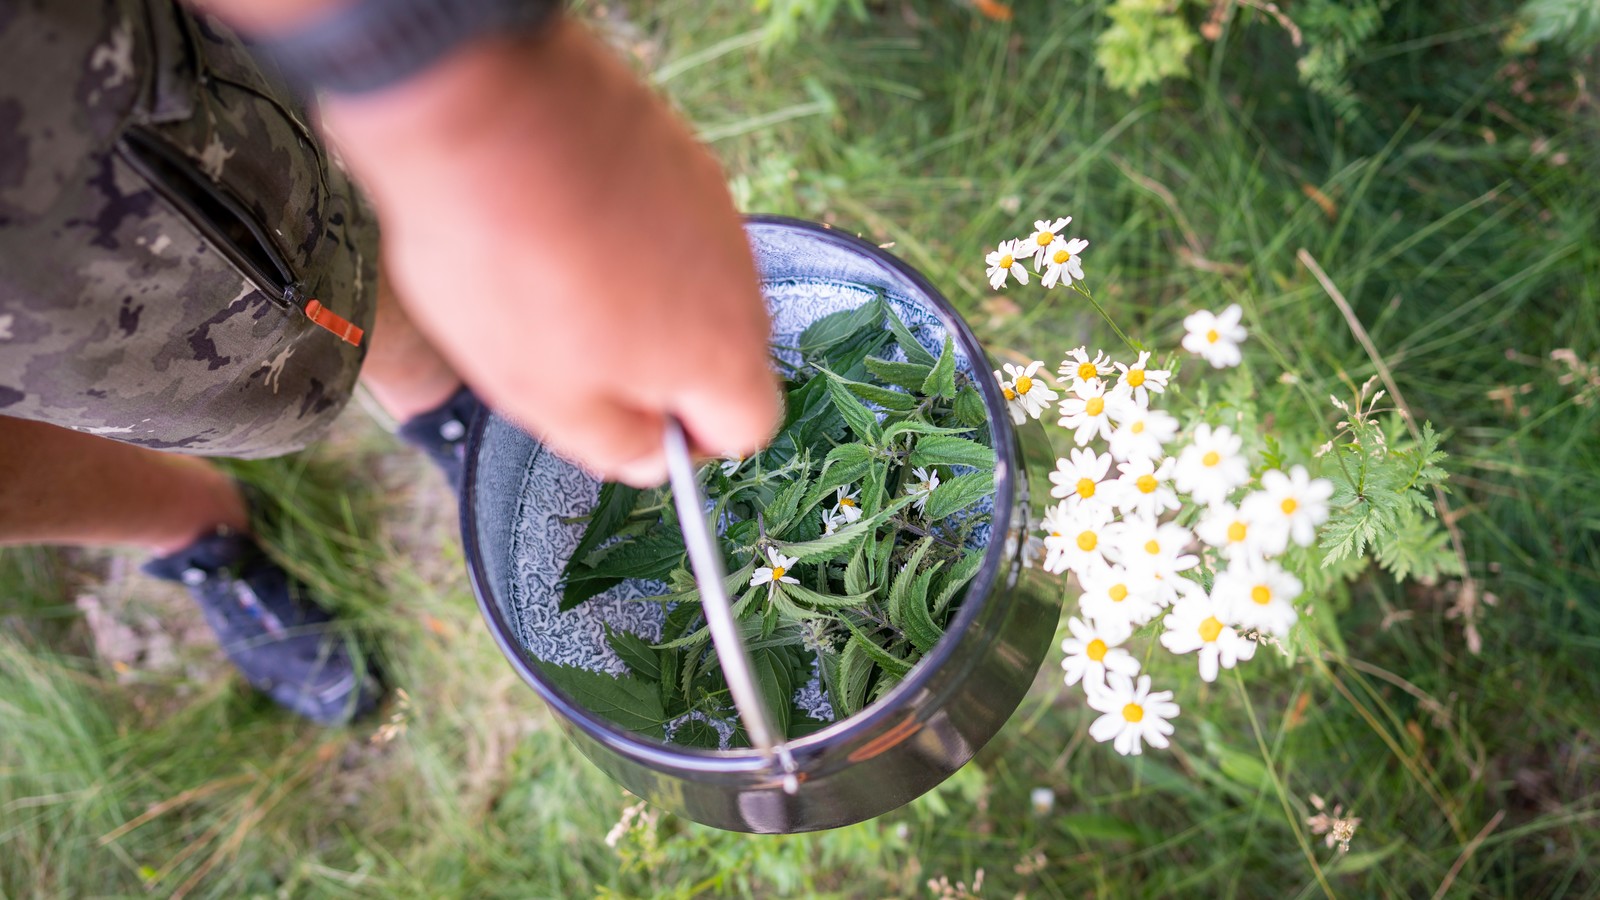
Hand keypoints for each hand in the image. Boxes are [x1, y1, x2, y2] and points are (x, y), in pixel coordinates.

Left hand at [320, 18, 778, 485]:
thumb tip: (649, 458)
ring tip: (552, 278)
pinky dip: (625, 234)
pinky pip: (666, 220)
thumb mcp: (543, 395)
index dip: (691, 443)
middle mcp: (738, 280)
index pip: (750, 427)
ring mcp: (711, 209)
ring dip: (640, 297)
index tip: (632, 426)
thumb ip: (611, 444)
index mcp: (720, 356)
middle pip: (723, 351)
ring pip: (693, 282)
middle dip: (660, 366)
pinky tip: (556, 222)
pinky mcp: (678, 154)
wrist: (489, 110)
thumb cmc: (512, 267)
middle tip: (575, 354)